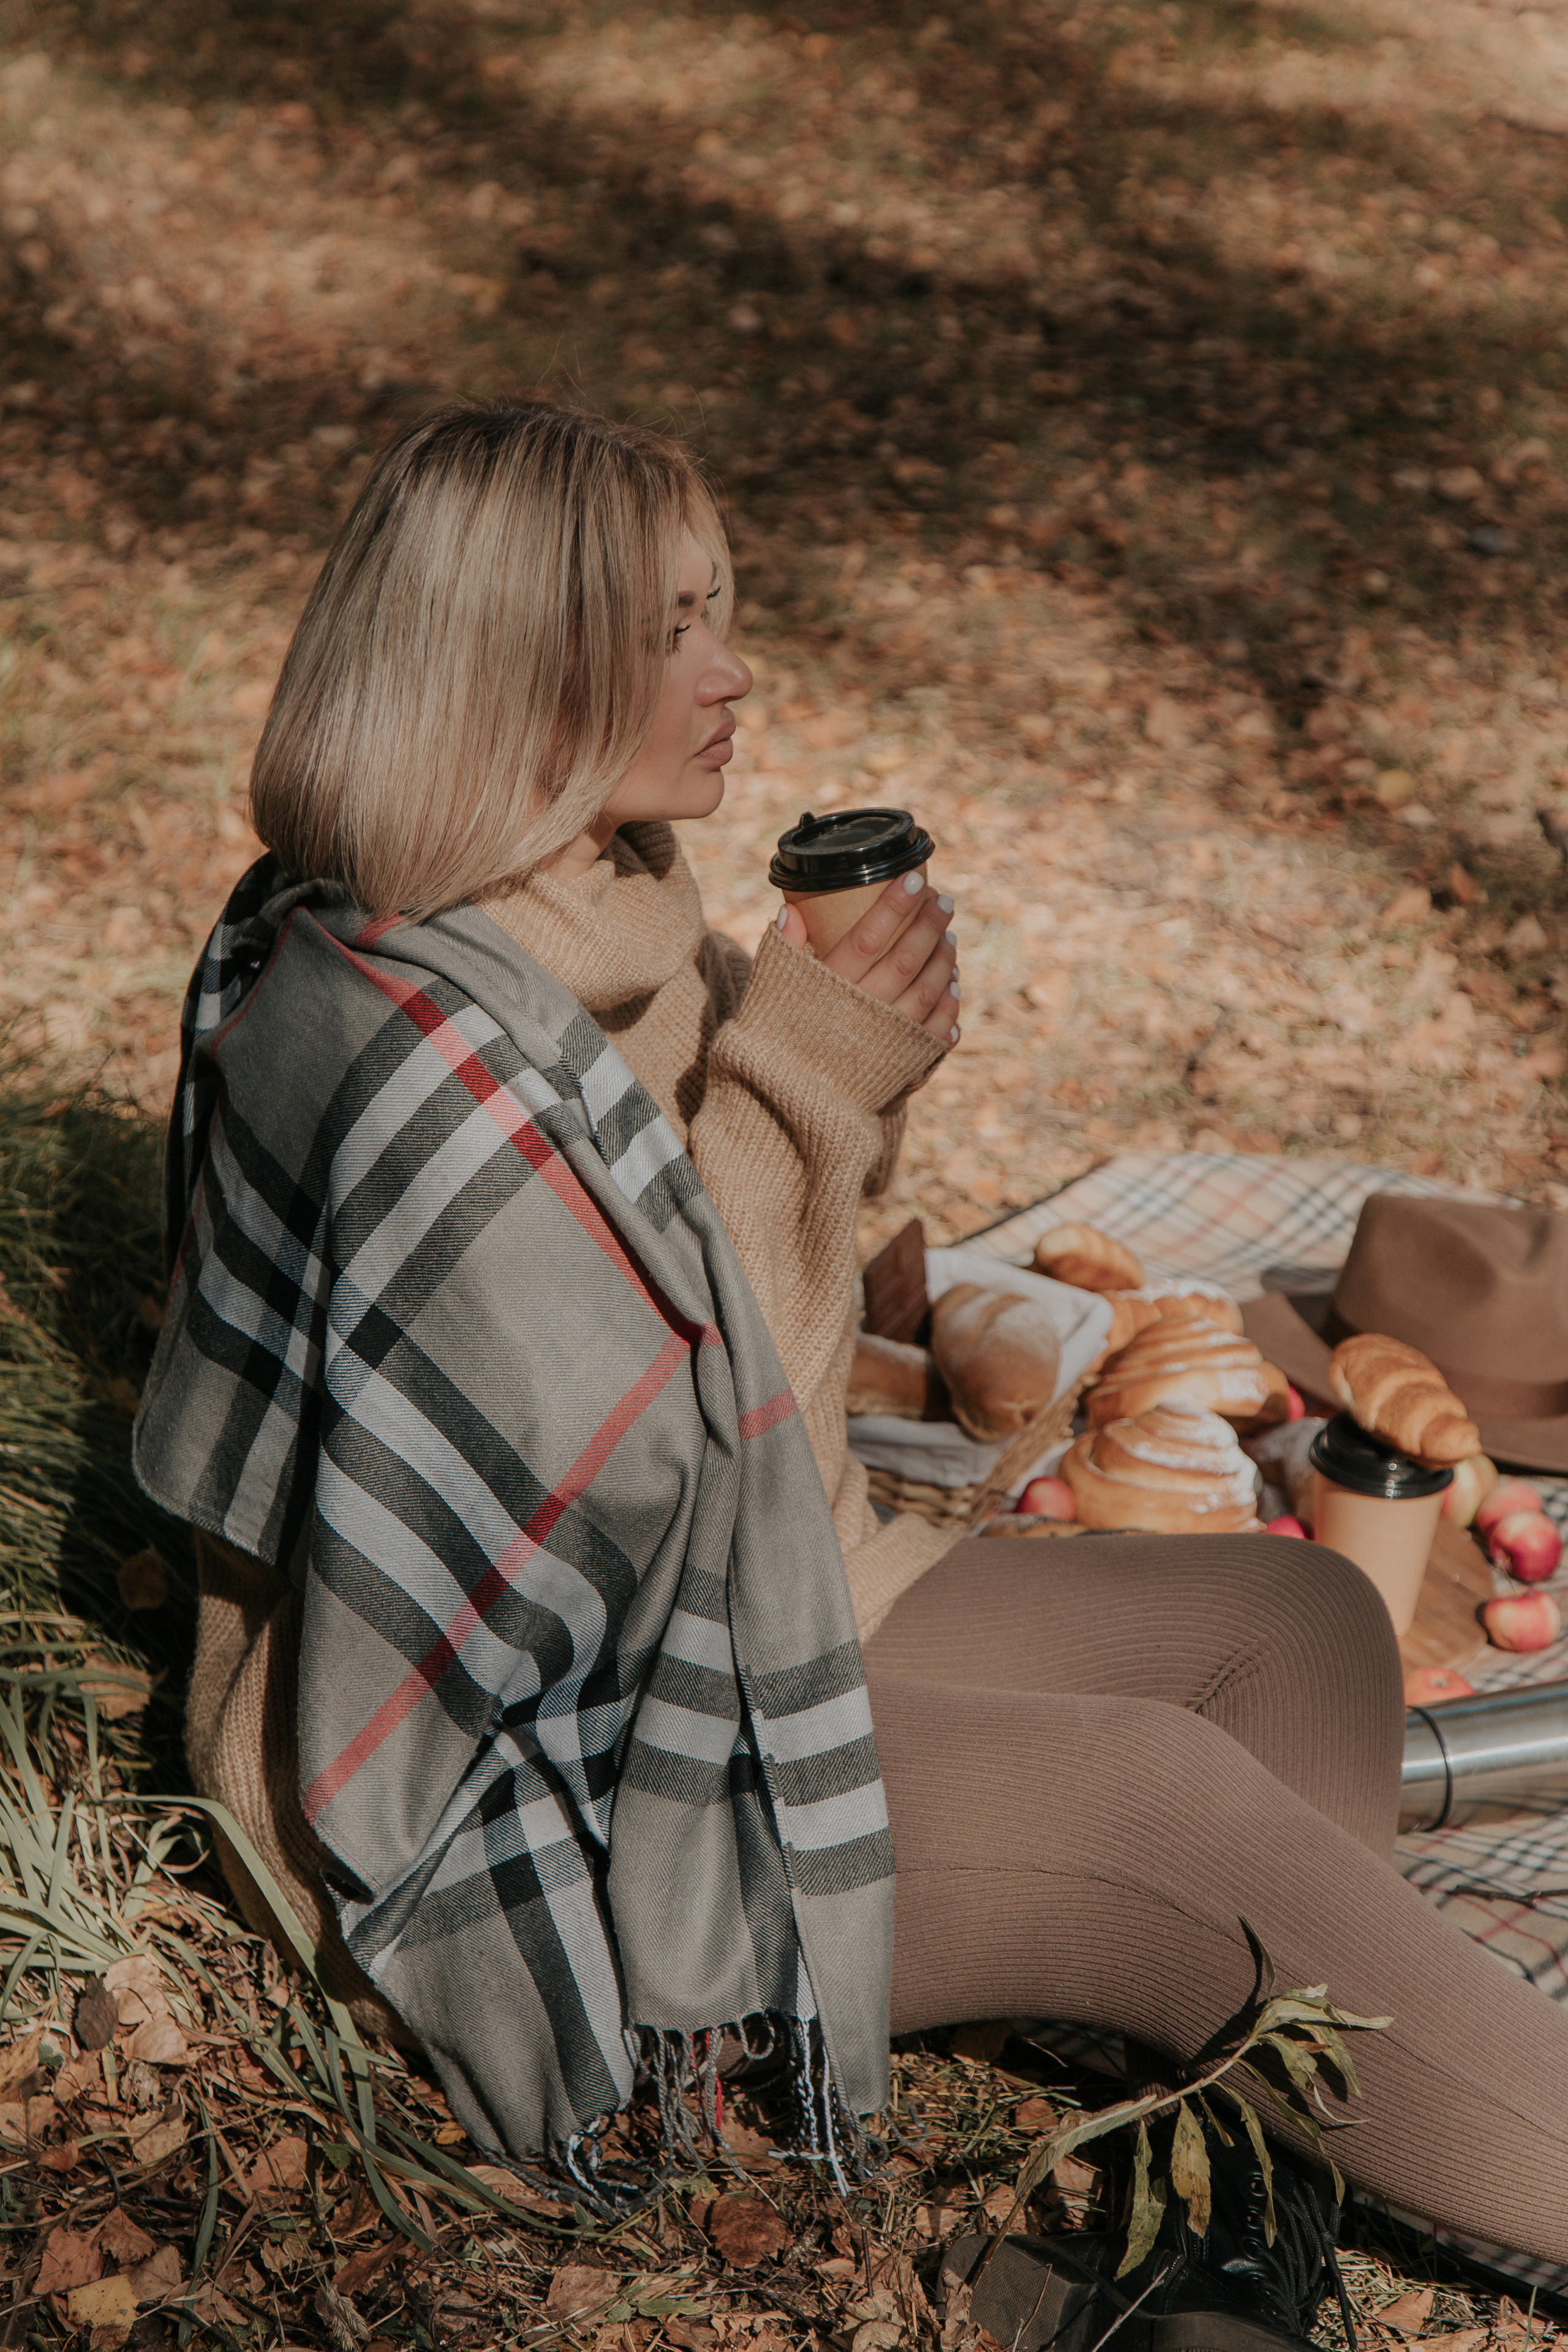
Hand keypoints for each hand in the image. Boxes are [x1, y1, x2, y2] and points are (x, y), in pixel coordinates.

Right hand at [776, 874, 959, 1046]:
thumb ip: (783, 950)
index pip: (868, 936)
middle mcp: (861, 1012)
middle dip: (929, 925)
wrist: (786, 1099)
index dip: (895, 905)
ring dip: (943, 960)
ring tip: (949, 934)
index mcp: (829, 989)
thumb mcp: (771, 990)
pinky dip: (949, 1005)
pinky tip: (953, 982)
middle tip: (944, 900)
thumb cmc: (777, 1037)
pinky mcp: (900, 1063)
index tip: (916, 878)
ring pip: (926, 991)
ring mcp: (885, 1039)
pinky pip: (934, 1030)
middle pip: (905, 960)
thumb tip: (792, 909)